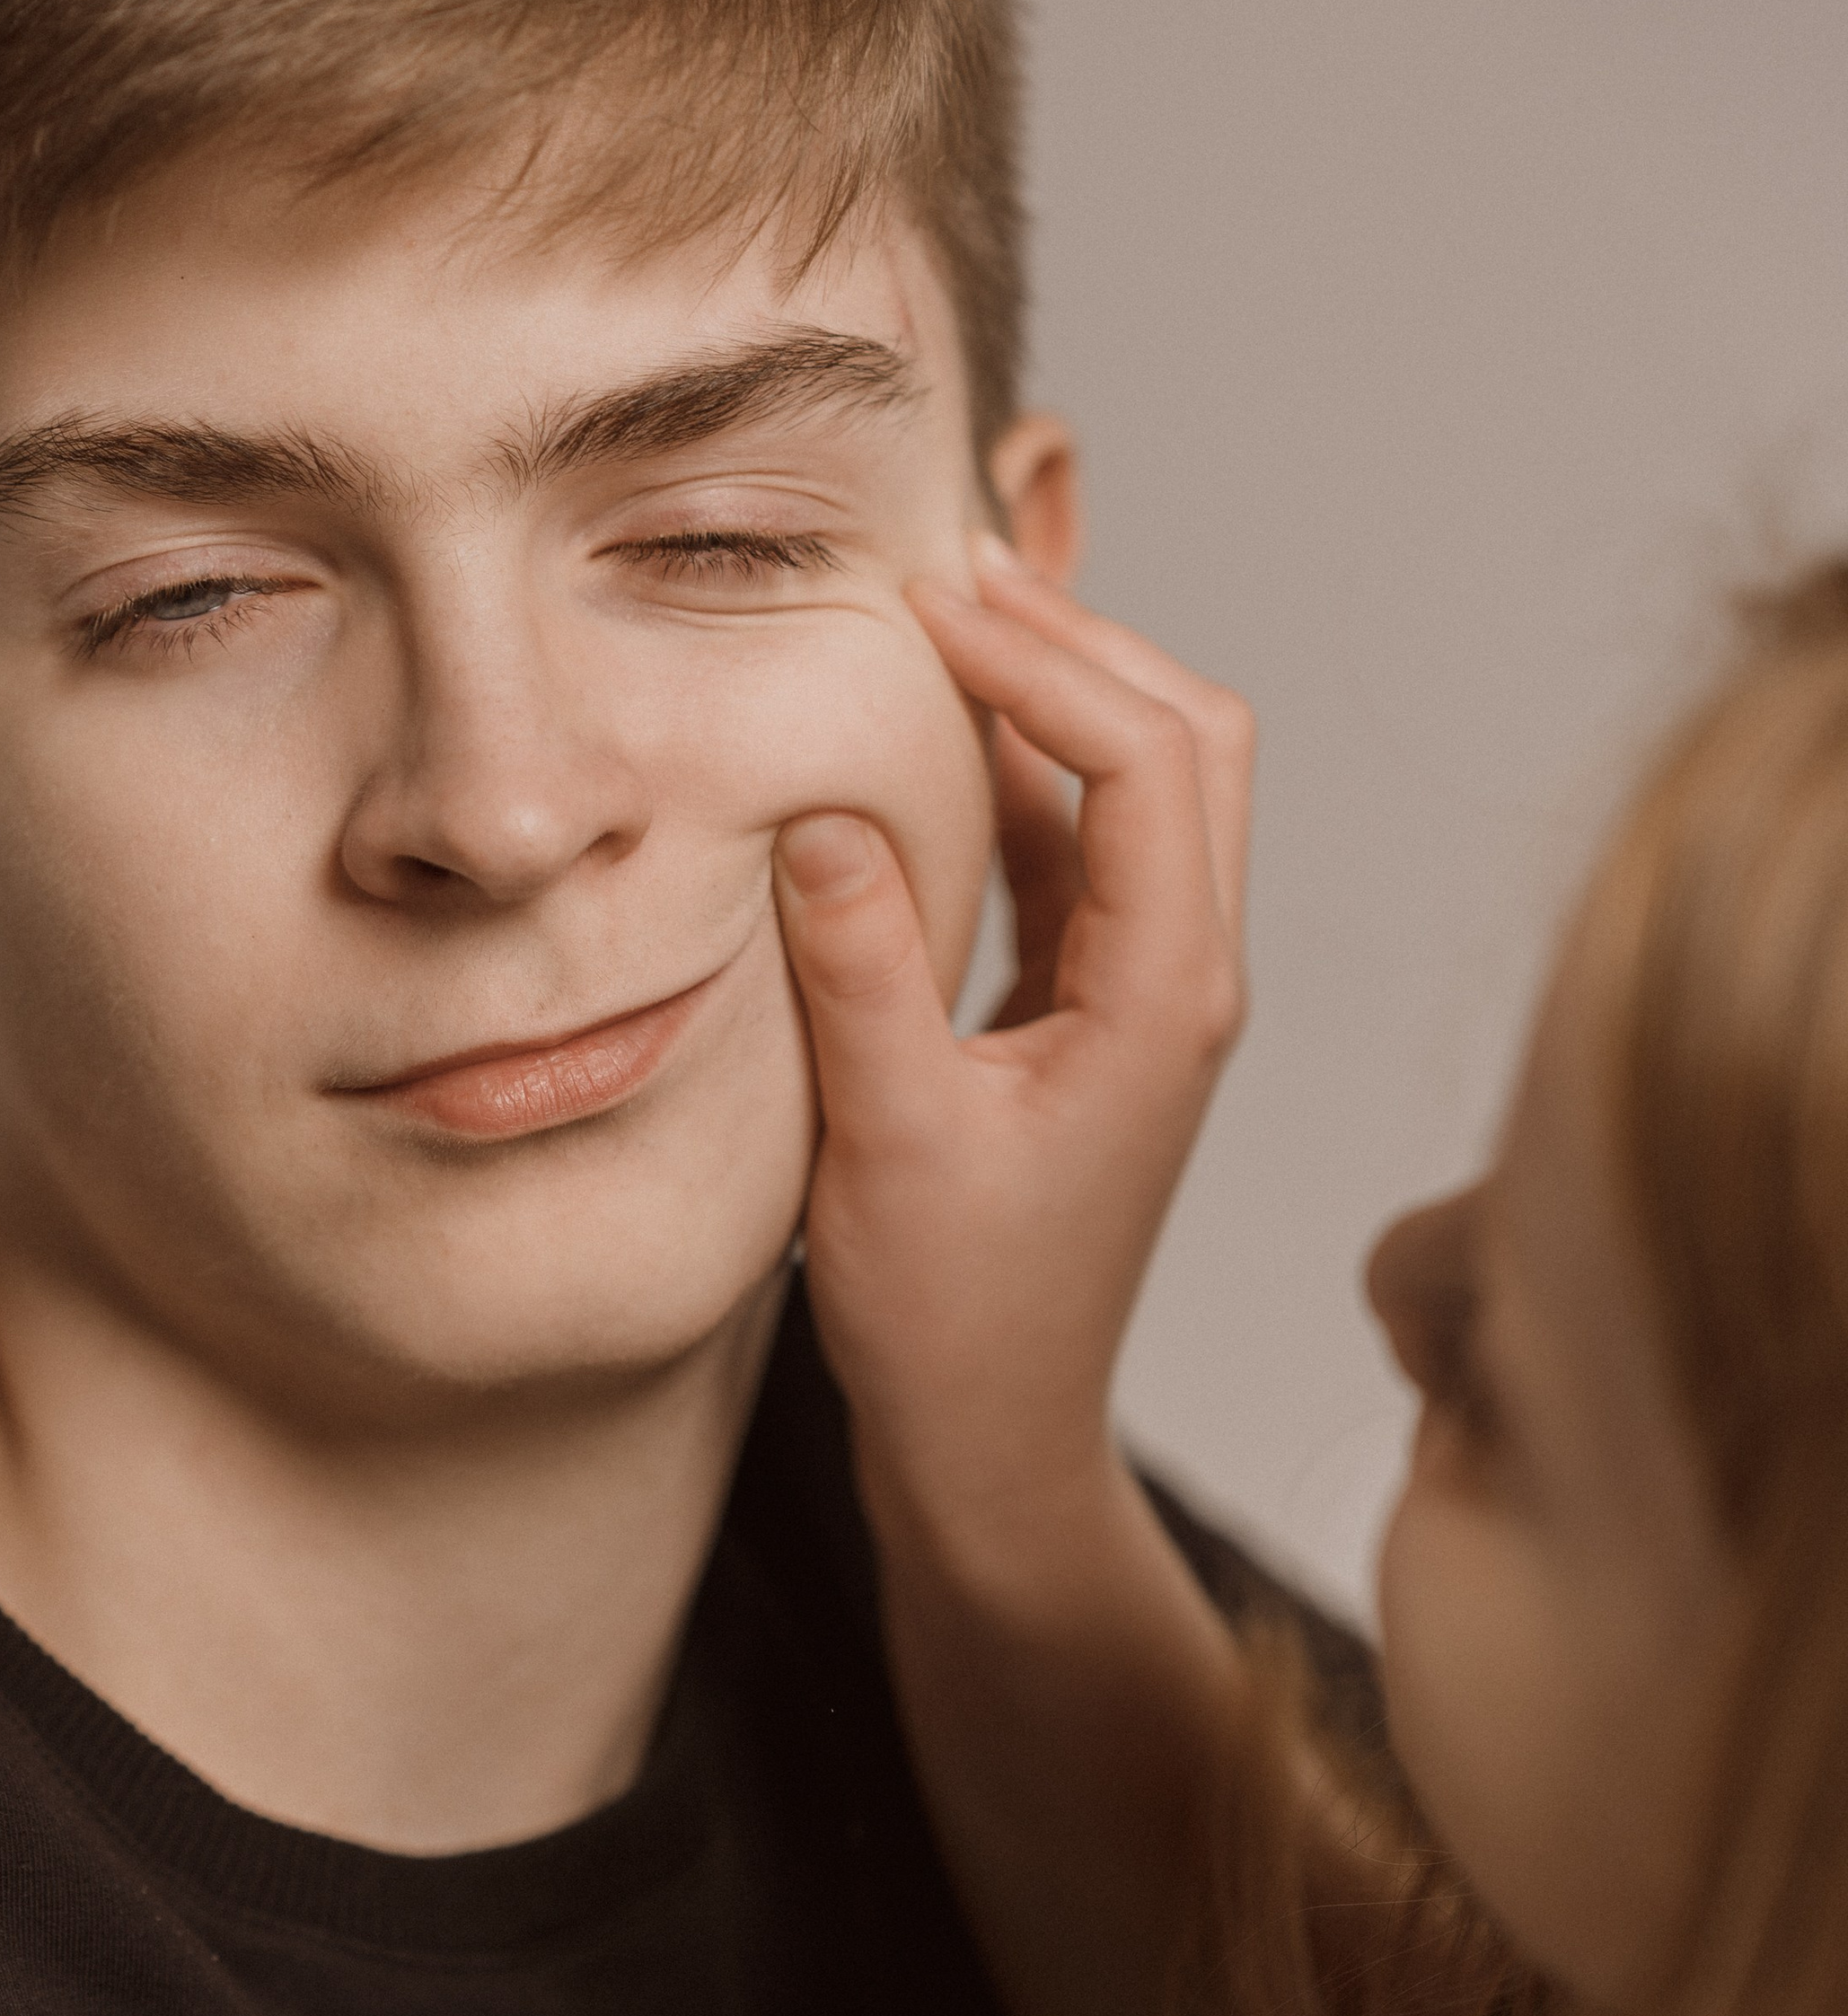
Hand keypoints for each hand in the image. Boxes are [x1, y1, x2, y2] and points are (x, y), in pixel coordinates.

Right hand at [772, 544, 1252, 1625]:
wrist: (992, 1439)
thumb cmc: (953, 1319)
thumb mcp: (885, 1140)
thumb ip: (859, 970)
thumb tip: (826, 810)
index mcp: (1167, 996)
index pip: (1148, 757)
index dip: (1044, 658)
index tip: (925, 606)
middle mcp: (1185, 975)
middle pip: (1188, 737)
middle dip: (1077, 638)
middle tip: (944, 576)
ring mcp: (1148, 989)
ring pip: (1145, 782)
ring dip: (1058, 691)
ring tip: (940, 620)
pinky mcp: (1092, 1008)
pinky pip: (1084, 847)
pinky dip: (1025, 769)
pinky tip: (936, 734)